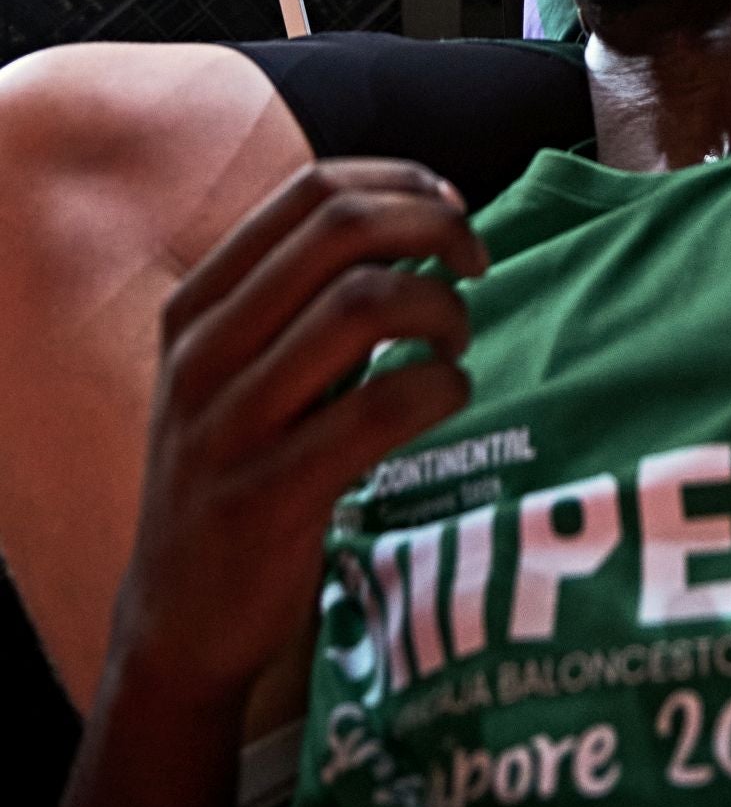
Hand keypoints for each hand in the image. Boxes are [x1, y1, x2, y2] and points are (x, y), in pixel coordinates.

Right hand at [108, 160, 486, 712]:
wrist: (178, 622)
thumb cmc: (239, 471)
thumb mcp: (240, 369)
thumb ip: (305, 297)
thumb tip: (422, 216)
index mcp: (197, 305)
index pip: (309, 191)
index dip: (399, 184)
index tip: (450, 208)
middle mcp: (201, 352)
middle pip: (340, 231)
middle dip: (433, 228)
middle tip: (475, 263)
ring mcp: (228, 426)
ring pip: (362, 305)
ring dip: (439, 309)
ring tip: (456, 342)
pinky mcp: (266, 498)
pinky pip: (378, 408)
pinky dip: (437, 385)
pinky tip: (447, 394)